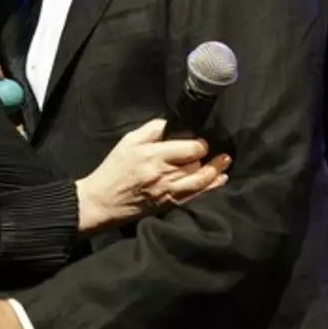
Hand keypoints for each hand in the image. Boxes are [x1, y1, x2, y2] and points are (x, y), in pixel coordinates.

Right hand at [75, 119, 231, 233]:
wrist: (102, 202)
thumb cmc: (113, 169)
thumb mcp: (128, 141)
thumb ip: (152, 130)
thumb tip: (173, 124)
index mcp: (153, 155)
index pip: (189, 148)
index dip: (199, 144)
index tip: (198, 141)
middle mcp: (164, 174)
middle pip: (197, 164)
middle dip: (206, 156)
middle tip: (211, 151)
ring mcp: (169, 191)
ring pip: (201, 180)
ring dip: (216, 171)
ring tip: (226, 162)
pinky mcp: (170, 204)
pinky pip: (196, 196)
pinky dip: (211, 187)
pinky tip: (220, 180)